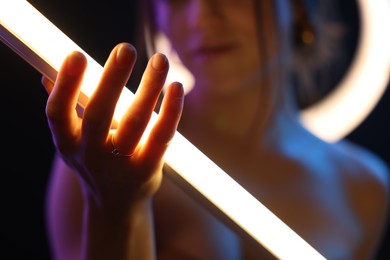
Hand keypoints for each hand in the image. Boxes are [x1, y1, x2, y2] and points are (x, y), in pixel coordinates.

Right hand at [42, 42, 183, 213]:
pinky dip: (170, 112)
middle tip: (126, 49)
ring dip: (149, 89)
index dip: (66, 84)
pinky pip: (161, 137)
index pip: (58, 113)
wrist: (114, 204)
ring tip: (160, 60)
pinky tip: (176, 88)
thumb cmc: (95, 160)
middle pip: (99, 115)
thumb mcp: (74, 139)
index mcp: (67, 142)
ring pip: (135, 123)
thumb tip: (49, 75)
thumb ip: (66, 108)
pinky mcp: (147, 170)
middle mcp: (90, 155)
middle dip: (112, 80)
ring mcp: (120, 165)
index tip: (76, 55)